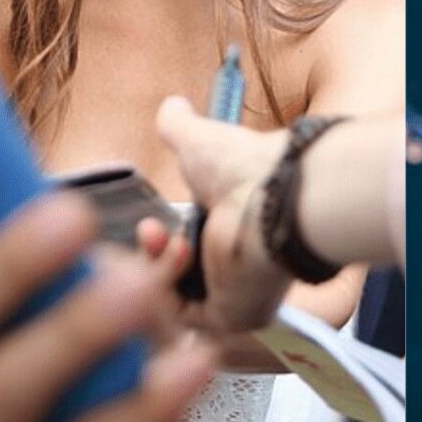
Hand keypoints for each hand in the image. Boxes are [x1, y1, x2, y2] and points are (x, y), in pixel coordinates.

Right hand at [0, 143, 214, 421]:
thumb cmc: (84, 372)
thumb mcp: (67, 303)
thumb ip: (54, 256)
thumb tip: (65, 210)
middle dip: (7, 262)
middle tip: (72, 216)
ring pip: (6, 391)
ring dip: (74, 329)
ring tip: (138, 288)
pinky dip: (144, 404)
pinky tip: (192, 362)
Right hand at [155, 96, 292, 332]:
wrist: (272, 194)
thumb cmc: (243, 167)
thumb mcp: (197, 141)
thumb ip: (179, 127)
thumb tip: (170, 104)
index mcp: (233, 235)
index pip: (184, 253)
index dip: (158, 242)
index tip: (150, 222)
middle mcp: (241, 269)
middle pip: (174, 281)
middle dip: (150, 255)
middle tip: (151, 231)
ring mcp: (241, 296)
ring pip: (175, 301)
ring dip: (157, 267)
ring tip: (165, 239)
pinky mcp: (239, 316)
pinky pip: (186, 316)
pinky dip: (169, 286)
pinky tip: (177, 255)